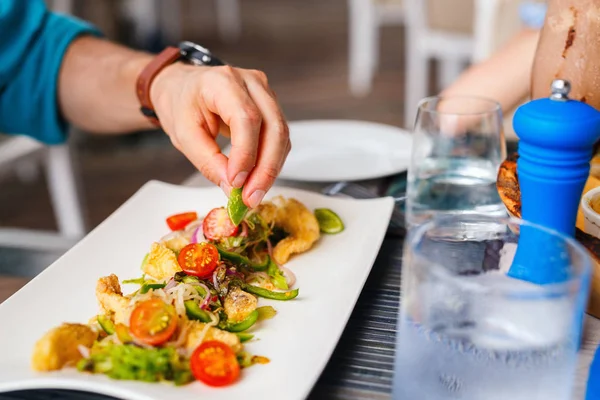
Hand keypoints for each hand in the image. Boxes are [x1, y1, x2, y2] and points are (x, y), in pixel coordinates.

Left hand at [150, 63, 290, 207]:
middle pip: (273, 127)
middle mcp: (251, 82)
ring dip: (270, 169)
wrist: (183, 88)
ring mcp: (265, 92)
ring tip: (253, 195)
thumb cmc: (182, 106)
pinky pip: (280, 138)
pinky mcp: (271, 106)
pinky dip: (271, 162)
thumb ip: (208, 162)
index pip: (246, 118)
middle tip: (251, 198)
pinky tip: (257, 180)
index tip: (236, 183)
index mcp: (222, 82)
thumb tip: (233, 188)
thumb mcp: (184, 136)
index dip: (245, 154)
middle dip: (265, 169)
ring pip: (282, 135)